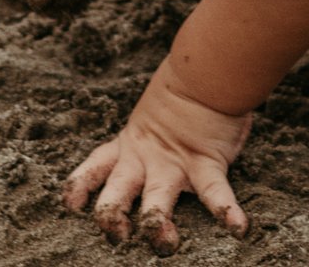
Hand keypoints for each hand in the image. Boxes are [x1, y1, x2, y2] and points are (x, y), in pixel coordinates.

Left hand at [63, 58, 251, 254]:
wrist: (207, 67)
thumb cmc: (186, 88)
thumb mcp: (155, 111)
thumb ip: (150, 131)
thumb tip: (155, 137)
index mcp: (131, 145)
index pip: (96, 167)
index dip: (79, 187)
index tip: (70, 206)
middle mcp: (146, 159)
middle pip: (117, 193)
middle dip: (111, 218)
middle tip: (116, 237)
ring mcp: (175, 164)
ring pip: (157, 200)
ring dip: (156, 224)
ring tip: (164, 242)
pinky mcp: (206, 164)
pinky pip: (215, 192)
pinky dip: (227, 211)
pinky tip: (238, 228)